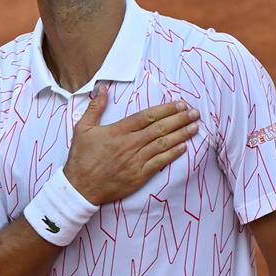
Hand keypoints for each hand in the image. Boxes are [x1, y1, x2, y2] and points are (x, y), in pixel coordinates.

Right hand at [62, 85, 198, 204]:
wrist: (80, 187)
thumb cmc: (81, 157)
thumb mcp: (82, 128)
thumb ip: (95, 107)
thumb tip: (102, 88)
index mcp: (118, 131)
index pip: (147, 116)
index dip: (165, 109)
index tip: (179, 104)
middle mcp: (130, 144)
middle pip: (160, 128)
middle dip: (179, 119)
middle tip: (195, 112)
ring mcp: (136, 161)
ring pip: (163, 144)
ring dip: (181, 134)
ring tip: (195, 127)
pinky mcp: (139, 176)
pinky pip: (160, 163)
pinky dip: (173, 154)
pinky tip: (183, 147)